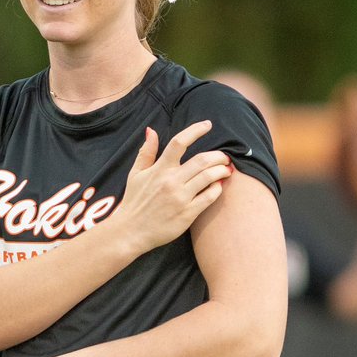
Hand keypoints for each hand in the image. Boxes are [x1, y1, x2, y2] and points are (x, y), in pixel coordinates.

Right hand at [113, 120, 232, 252]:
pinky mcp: (187, 214)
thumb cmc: (134, 202)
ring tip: (226, 170)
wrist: (130, 232)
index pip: (179, 143)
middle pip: (202, 160)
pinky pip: (209, 197)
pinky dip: (218, 188)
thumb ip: (146, 152)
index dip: (195, 130)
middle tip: (224, 157)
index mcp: (159, 169)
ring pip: (209, 177)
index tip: (207, 125)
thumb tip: (151, 130)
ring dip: (222, 170)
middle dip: (218, 156)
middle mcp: (171, 181)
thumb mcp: (135, 174)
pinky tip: (219, 185)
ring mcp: (180, 198)